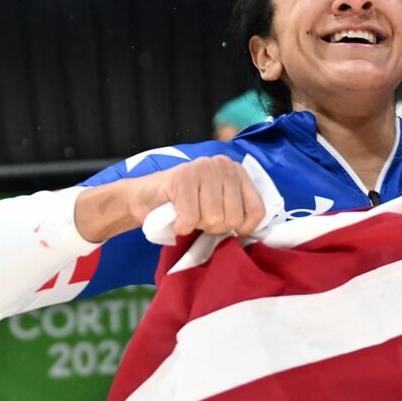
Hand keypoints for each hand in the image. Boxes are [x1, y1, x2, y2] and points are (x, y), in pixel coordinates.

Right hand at [76, 156, 265, 242]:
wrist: (144, 198)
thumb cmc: (186, 206)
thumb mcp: (219, 206)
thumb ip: (238, 212)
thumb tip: (252, 235)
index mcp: (238, 173)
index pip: (257, 210)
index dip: (244, 229)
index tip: (230, 231)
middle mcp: (224, 165)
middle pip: (233, 218)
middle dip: (214, 228)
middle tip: (200, 220)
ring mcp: (202, 168)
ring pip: (213, 219)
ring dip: (196, 226)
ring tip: (188, 216)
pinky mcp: (181, 178)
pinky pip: (190, 218)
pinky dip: (180, 227)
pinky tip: (175, 219)